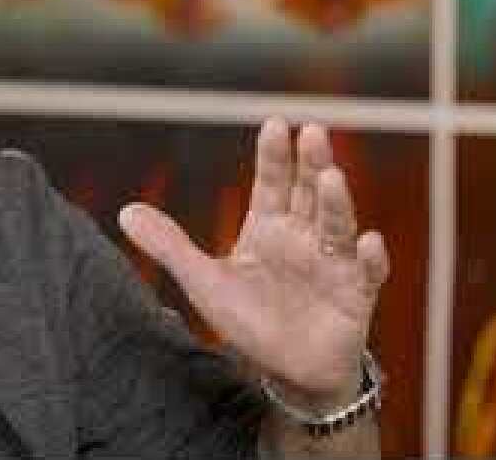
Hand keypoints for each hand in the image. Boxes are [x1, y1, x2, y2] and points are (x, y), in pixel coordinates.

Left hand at [119, 119, 387, 404]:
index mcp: (269, 226)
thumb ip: (169, 245)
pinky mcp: (356, 293)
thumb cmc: (251, 321)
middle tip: (312, 131)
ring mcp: (333, 262)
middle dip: (311, 162)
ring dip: (336, 202)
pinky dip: (371, 258)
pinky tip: (368, 243)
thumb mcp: (204, 282)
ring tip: (331, 178)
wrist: (289, 372)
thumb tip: (125, 212)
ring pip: (336, 225)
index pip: (272, 182)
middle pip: (309, 192)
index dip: (274, 155)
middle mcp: (304, 236)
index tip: (275, 124)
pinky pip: (367, 273)